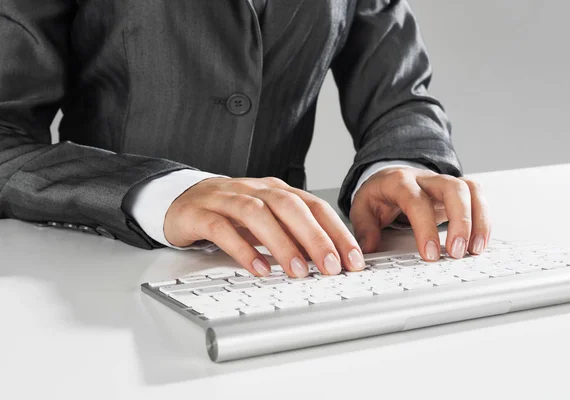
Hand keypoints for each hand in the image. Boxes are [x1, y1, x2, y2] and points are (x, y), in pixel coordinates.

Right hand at [164, 177, 366, 277]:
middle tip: (332, 267)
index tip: (354, 259)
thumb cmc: (229, 213)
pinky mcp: (201, 213)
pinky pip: (223, 229)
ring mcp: (226, 198)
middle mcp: (254, 190)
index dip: (336, 231)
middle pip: (290, 206)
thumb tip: (327, 260)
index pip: (313, 206)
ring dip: (282, 243)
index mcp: (275, 190)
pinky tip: (259, 269)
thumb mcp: (266, 220)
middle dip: (315, 237)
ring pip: (258, 214)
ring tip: (299, 271)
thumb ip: (292, 234)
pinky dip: (243, 249)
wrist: (180, 200)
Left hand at [350, 167, 490, 260]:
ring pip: (471, 190)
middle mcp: (426, 179)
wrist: (389, 176)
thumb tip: (369, 247)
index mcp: (399, 182)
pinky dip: (484, 220)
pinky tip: (479, 243)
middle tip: (457, 252)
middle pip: (453, 189)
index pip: (416, 201)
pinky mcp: (458, 192)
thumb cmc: (379, 193)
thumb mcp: (362, 207)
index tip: (430, 253)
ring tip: (474, 250)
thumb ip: (364, 227)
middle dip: (460, 221)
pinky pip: (478, 198)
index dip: (425, 227)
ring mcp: (444, 183)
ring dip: (478, 221)